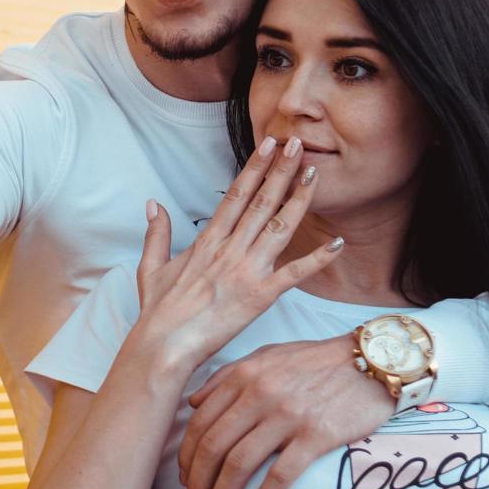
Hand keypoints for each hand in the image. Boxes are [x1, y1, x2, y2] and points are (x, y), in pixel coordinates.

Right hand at [114, 136, 342, 390]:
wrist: (163, 345)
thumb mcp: (151, 266)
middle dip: (281, 170)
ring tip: (314, 173)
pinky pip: (294, 274)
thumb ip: (156, 233)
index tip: (269, 145)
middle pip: (260, 202)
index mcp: (207, 241)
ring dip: (298, 199)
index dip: (255, 168)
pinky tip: (337, 243)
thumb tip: (153, 204)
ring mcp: (246, 270)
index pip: (236, 195)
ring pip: (278, 227)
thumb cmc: (158, 311)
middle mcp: (229, 249)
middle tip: (297, 143)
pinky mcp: (259, 296)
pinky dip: (317, 259)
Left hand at [177, 334, 394, 488]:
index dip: (187, 458)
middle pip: (213, 448)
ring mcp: (287, 416)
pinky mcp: (316, 436)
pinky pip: (280, 475)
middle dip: (198, 484)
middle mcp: (259, 395)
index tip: (186, 480)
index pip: (200, 424)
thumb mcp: (267, 355)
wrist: (372, 362)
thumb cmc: (317, 361)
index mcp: (243, 376)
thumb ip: (227, 376)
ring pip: (239, 464)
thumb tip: (193, 403)